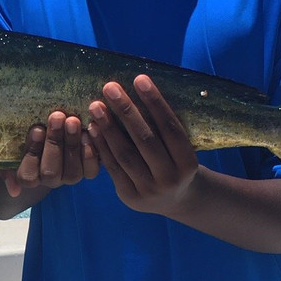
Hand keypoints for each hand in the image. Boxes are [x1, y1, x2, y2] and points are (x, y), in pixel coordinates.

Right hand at [3, 111, 98, 196]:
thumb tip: (14, 191)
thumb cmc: (26, 132)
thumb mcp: (9, 146)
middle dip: (54, 143)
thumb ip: (6, 166)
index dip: (32, 153)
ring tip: (73, 121)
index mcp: (29, 176)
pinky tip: (90, 130)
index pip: (27, 176)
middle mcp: (50, 180)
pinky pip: (91, 170)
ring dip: (72, 145)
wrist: (53, 125)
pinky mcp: (87, 170)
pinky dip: (91, 151)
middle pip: (50, 172)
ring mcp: (69, 176)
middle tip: (57, 117)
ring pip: (72, 172)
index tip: (36, 129)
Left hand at [87, 76, 199, 215]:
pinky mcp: (130, 196)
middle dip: (126, 111)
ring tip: (95, 105)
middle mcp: (170, 179)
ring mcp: (149, 190)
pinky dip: (101, 146)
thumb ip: (165, 128)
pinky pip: (112, 167)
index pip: (170, 128)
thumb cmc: (175, 162)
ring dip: (108, 127)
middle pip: (145, 140)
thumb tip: (139, 88)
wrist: (175, 201)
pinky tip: (92, 128)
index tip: (139, 79)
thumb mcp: (180, 149)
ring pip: (125, 154)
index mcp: (188, 164)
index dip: (155, 103)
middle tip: (110, 87)